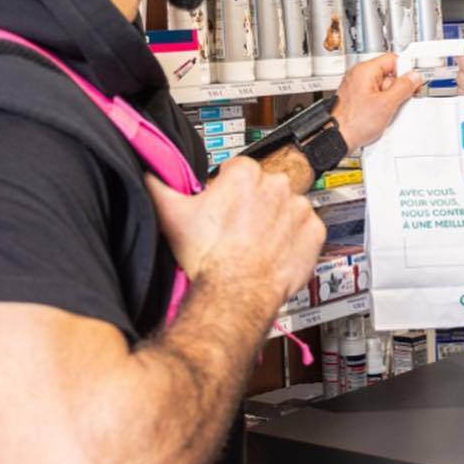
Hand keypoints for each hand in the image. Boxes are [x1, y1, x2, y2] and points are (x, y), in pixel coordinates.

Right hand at [147, 157, 326, 307]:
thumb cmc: (209, 257)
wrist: (235, 293)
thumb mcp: (171, 215)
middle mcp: (276, 186)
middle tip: (239, 228)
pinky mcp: (314, 232)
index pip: (239, 170)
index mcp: (244, 174)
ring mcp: (298, 209)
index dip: (229, 189)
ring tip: (257, 242)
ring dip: (276, 221)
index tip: (225, 206)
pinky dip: (296, 239)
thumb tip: (149, 172)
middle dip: (254, 204)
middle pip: (265, 188)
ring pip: (288, 208)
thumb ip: (157, 185)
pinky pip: (308, 230)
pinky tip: (276, 251)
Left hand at [332, 52, 422, 150]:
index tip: (413, 82)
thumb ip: (403, 87)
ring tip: (386, 112)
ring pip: (384, 88)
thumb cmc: (352, 123)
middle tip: (400, 101)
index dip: (406, 70)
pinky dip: (382, 106)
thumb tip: (413, 77)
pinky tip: (380, 116)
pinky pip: (376, 98)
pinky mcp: (358, 100)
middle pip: (389, 75)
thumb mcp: (386, 104)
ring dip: (390, 100)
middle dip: (398, 89)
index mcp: (365, 71)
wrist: (336, 139)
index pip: (393, 59)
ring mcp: (358, 89)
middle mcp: (359, 76)